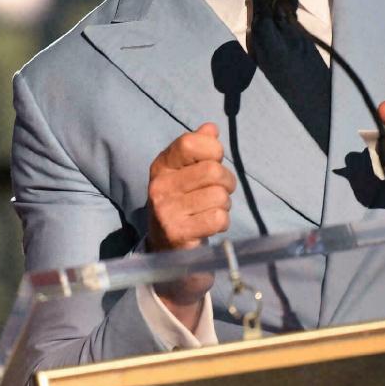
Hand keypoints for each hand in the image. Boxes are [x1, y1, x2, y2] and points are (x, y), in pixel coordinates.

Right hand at [146, 123, 235, 327]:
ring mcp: (166, 211)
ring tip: (210, 212)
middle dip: (226, 183)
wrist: (169, 257)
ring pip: (219, 196)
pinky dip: (221, 223)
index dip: (213, 151)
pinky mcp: (177, 234)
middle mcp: (159, 186)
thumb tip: (211, 128)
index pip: (191, 143)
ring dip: (224, 206)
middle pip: (213, 171)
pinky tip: (209, 228)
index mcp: (161, 166)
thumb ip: (199, 150)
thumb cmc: (183, 209)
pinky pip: (218, 218)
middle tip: (219, 194)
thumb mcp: (187, 176)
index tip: (213, 163)